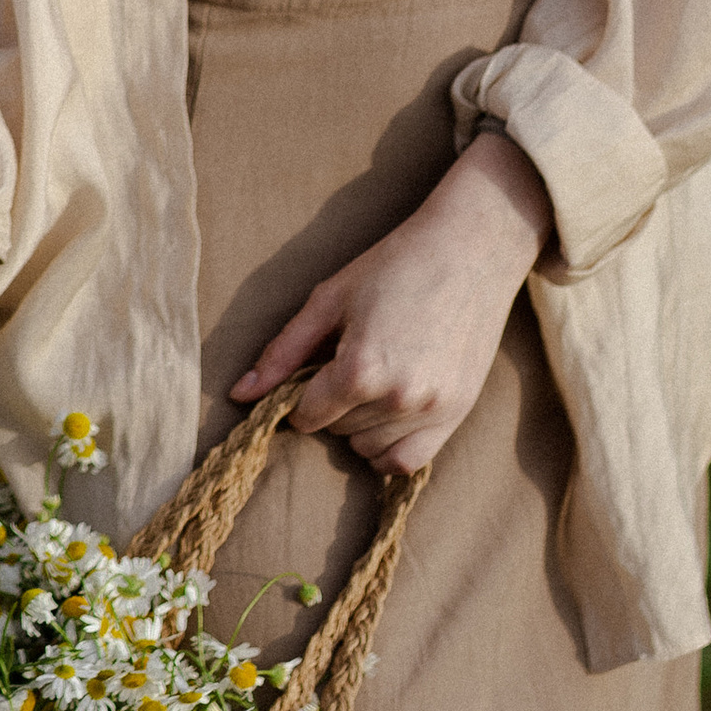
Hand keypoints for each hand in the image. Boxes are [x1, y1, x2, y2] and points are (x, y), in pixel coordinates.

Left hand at [230, 132, 550, 475]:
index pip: (307, 415)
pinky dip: (390, 449)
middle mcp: (397, 398)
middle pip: (338, 432)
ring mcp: (432, 409)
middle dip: (331, 406)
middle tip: (346, 365)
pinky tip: (388, 415)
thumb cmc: (394, 265)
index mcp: (360, 369)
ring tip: (371, 382)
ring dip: (359, 426)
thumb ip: (283, 352)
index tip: (310, 374)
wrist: (470, 249)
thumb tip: (240, 395)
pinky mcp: (458, 412)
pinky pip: (409, 461)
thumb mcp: (330, 299)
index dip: (298, 397)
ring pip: (370, 450)